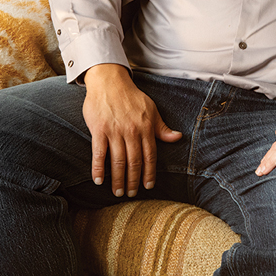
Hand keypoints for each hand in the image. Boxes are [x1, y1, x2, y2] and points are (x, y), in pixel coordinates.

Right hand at [82, 64, 181, 196]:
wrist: (109, 81)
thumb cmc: (131, 97)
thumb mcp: (151, 110)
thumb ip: (162, 127)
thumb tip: (177, 138)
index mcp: (145, 128)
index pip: (150, 156)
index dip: (149, 173)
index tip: (148, 186)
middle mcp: (131, 131)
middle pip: (134, 162)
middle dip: (133, 181)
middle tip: (130, 194)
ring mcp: (114, 131)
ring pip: (118, 161)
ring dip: (118, 179)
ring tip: (118, 192)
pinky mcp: (99, 130)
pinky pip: (99, 153)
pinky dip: (98, 169)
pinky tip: (99, 180)